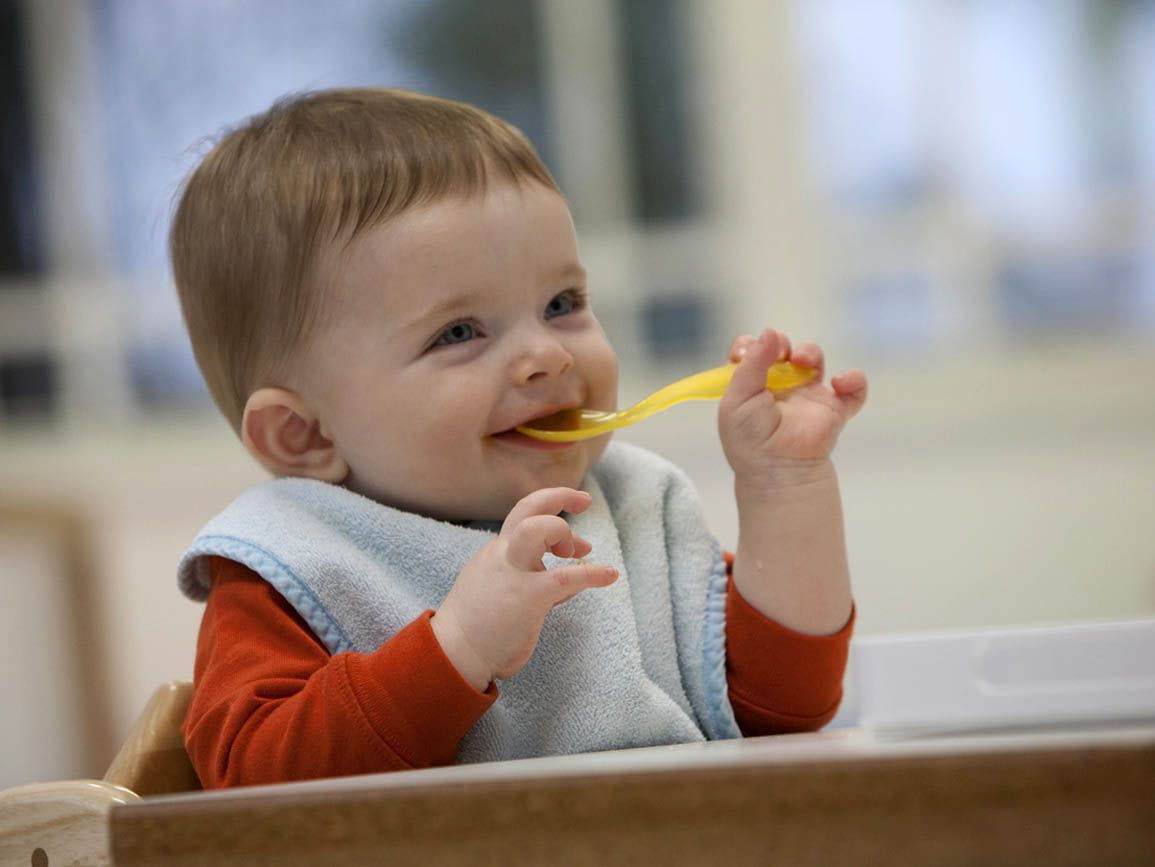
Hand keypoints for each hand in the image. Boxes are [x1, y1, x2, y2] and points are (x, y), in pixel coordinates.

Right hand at [431, 487, 618, 689]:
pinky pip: (565, 578)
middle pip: (528, 508)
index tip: (572, 525)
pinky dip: (592, 574)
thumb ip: (532, 580)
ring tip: (580, 553)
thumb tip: (569, 582)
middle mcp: (502, 554)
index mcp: (497, 553)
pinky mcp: (527, 597)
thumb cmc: (478, 626)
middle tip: (585, 501)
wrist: (454, 654)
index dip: (550, 509)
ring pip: (536, 528)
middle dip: (559, 497)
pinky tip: (610, 575)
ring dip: (563, 532)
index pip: (523, 517)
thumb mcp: (500, 590)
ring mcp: (513, 573)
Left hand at [718, 328, 866, 482]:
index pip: (753, 353)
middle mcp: (779, 387)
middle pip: (784, 351)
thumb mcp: (737, 398)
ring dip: (811, 352)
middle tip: (780, 352)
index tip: (749, 349)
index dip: (752, 345)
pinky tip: (840, 383)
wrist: (776, 470)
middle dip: (782, 344)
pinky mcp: (833, 410)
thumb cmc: (749, 438)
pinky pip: (853, 391)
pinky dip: (854, 381)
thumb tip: (769, 331)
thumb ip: (751, 363)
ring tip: (804, 361)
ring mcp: (808, 397)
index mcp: (752, 385)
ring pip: (814, 360)